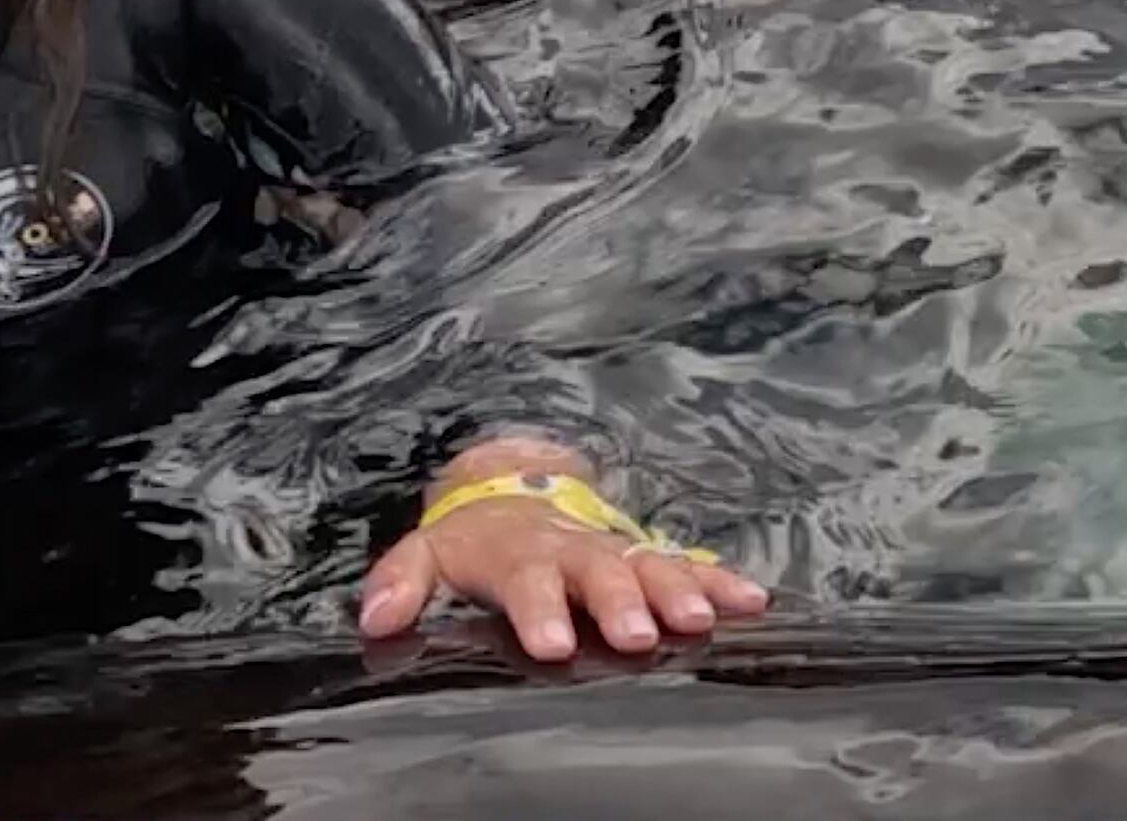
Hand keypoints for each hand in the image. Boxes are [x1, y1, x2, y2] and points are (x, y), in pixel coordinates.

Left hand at [358, 436, 771, 663]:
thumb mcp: (427, 552)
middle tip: (640, 635)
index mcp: (520, 552)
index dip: (540, 609)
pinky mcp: (645, 552)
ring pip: (649, 565)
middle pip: (600, 572)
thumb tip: (373, 619)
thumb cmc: (474, 538)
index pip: (528, 579)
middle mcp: (574, 549)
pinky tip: (752, 601)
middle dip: (621, 601)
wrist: (518, 483)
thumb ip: (402, 580)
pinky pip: (687, 562)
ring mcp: (615, 548)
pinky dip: (720, 579)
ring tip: (699, 620)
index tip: (552, 643)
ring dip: (678, 590)